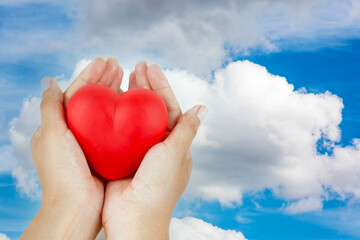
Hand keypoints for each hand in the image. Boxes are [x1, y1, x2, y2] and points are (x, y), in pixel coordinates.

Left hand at [20, 57, 123, 239]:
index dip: (89, 75)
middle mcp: (75, 132)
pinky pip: (115, 128)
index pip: (75, 93)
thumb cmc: (62, 173)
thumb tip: (49, 81)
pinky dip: (122, 114)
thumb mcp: (51, 136)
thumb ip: (50, 107)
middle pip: (91, 99)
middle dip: (104, 80)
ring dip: (114, 93)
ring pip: (105, 111)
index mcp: (59, 126)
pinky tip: (133, 105)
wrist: (77, 207)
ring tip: (127, 77)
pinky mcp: (105, 153)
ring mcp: (91, 143)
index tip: (104, 60)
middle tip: (119, 65)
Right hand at [102, 61, 207, 238]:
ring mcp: (138, 151)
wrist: (133, 218)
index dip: (160, 86)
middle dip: (144, 86)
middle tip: (135, 65)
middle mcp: (157, 145)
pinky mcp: (120, 157)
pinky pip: (117, 131)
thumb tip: (204, 107)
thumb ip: (187, 129)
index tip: (150, 68)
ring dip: (129, 97)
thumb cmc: (159, 187)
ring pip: (133, 117)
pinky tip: (108, 100)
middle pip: (150, 109)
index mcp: (174, 144)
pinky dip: (114, 115)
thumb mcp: (176, 154)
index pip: (169, 107)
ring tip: (123, 75)